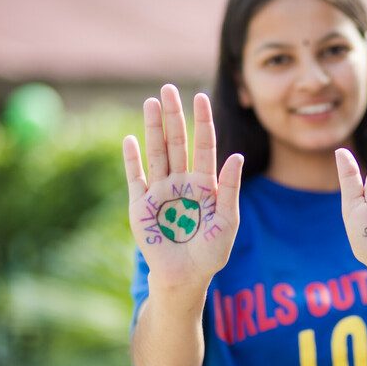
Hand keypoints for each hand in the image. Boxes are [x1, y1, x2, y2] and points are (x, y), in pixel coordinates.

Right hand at [123, 84, 243, 289]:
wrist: (186, 277)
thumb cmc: (211, 251)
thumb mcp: (227, 220)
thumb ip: (229, 189)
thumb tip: (236, 156)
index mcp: (205, 184)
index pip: (204, 145)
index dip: (202, 122)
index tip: (200, 96)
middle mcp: (181, 182)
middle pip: (177, 143)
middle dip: (173, 116)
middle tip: (168, 88)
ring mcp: (159, 192)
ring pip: (156, 153)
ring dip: (153, 128)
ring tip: (151, 102)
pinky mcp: (140, 206)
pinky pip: (135, 178)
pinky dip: (132, 159)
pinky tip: (130, 139)